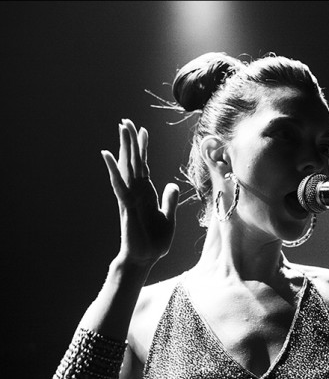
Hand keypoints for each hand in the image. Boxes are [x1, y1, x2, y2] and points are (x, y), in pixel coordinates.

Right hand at [101, 119, 178, 268]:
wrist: (146, 258)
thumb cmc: (155, 241)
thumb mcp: (168, 217)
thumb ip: (169, 201)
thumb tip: (171, 184)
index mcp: (147, 193)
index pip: (143, 166)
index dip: (143, 149)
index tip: (143, 131)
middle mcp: (137, 191)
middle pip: (133, 161)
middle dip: (130, 141)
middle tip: (126, 121)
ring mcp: (130, 196)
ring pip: (126, 166)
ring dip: (123, 146)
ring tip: (120, 127)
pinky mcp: (126, 205)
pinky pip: (119, 184)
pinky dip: (113, 168)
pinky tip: (107, 154)